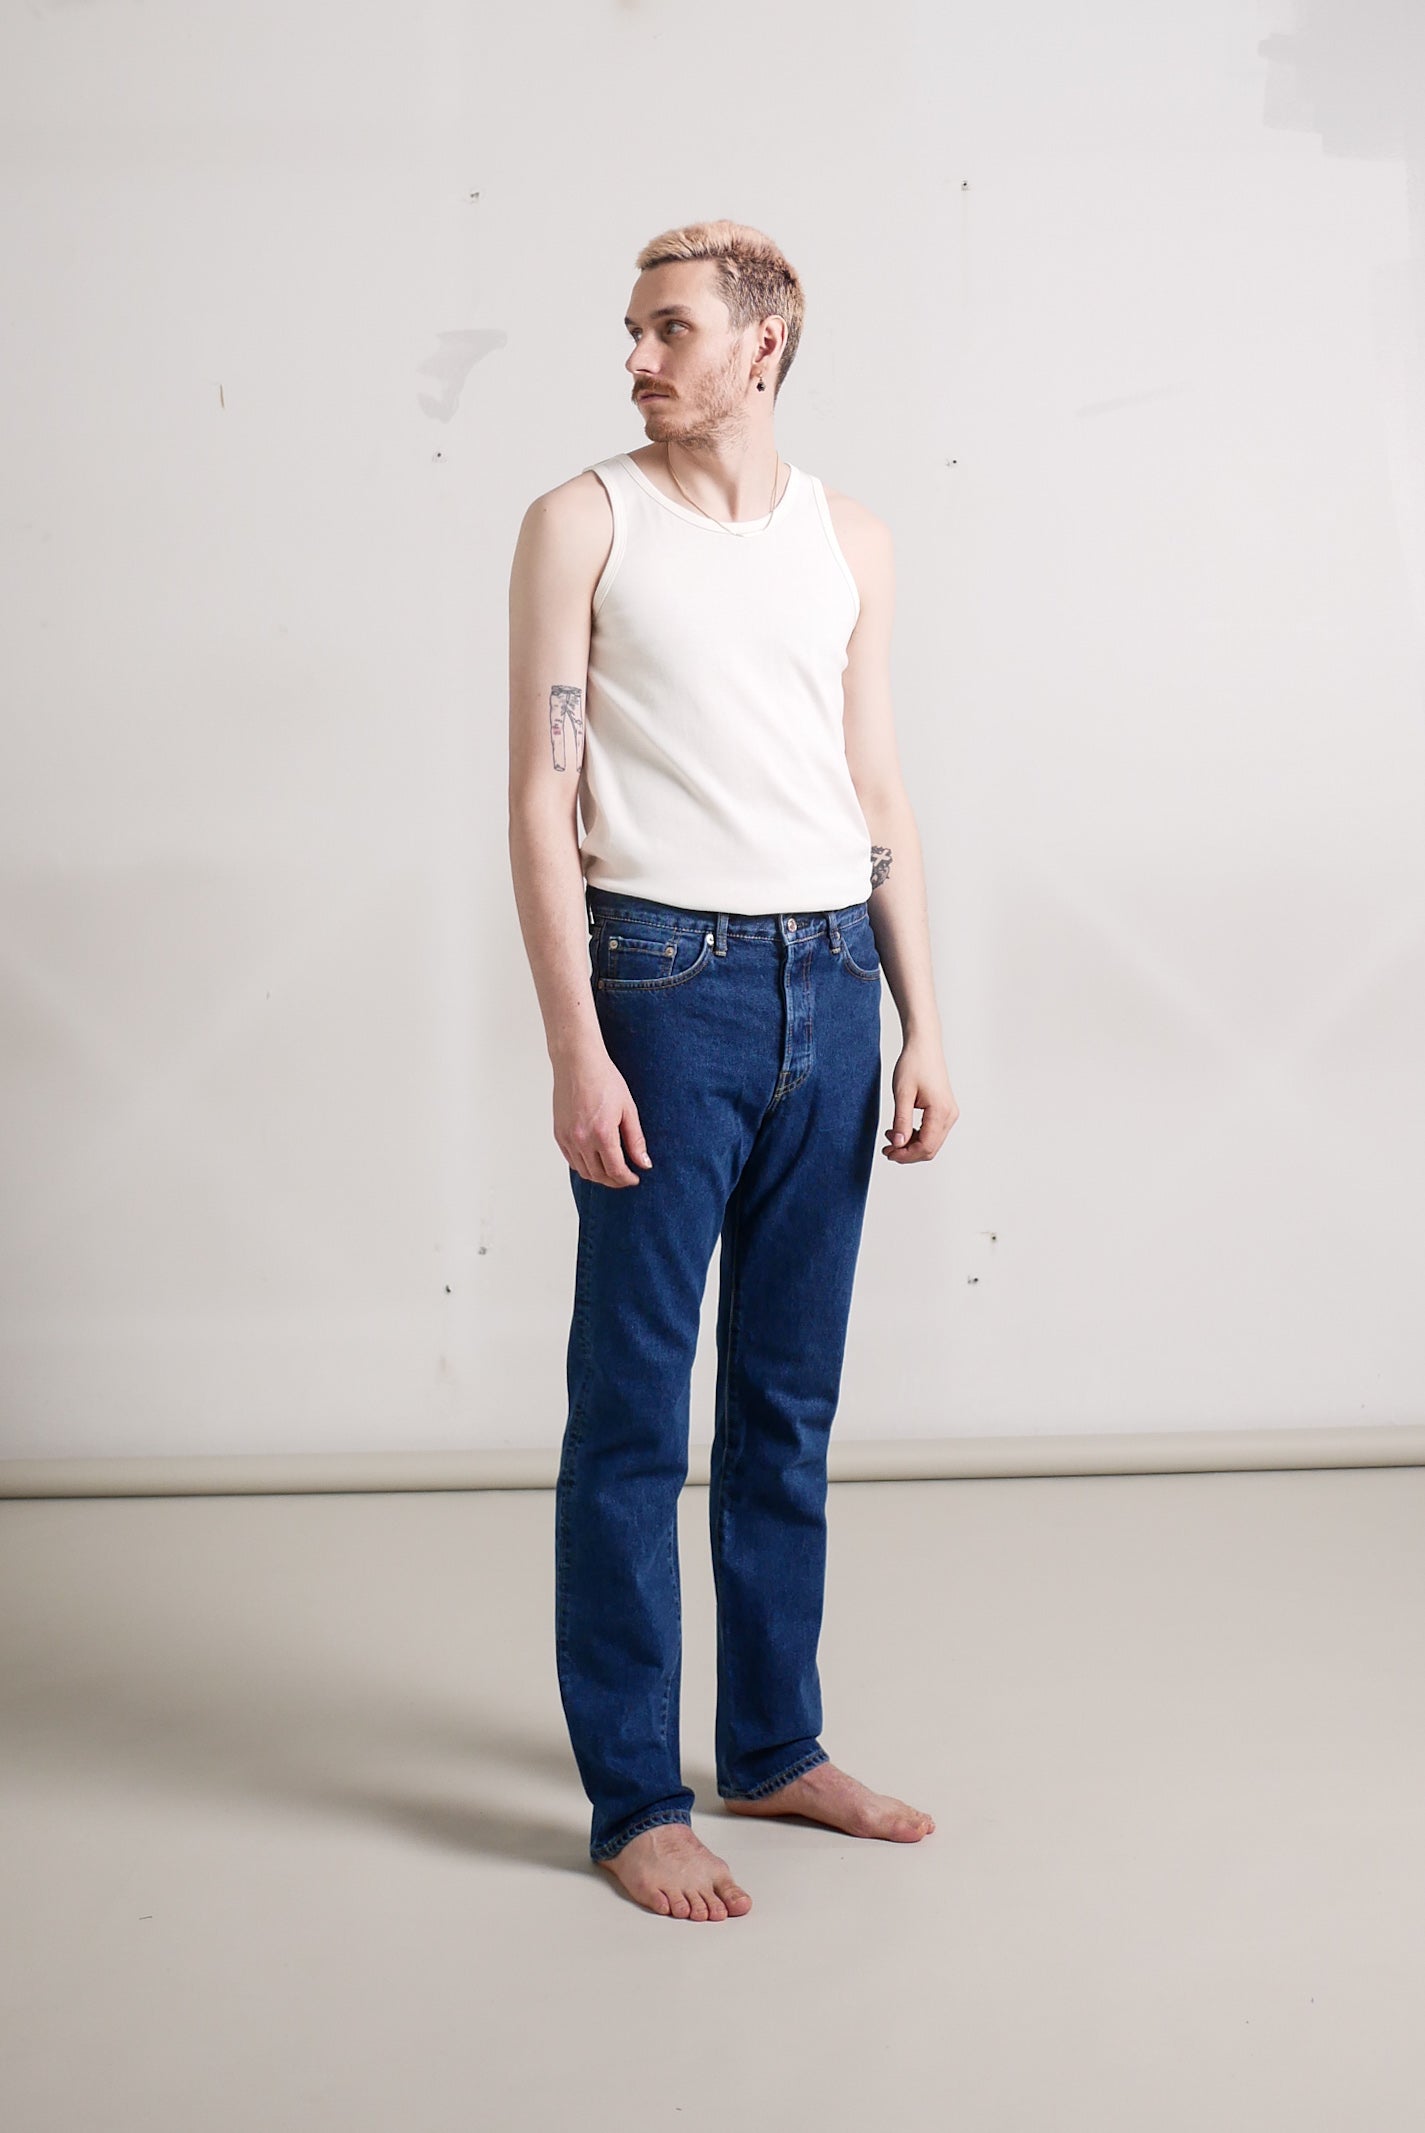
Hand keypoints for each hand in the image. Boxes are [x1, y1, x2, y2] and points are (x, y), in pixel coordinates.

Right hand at [553, 1045, 652, 1186]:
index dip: (627, 1179)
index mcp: (602, 1134)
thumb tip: (644, 1163)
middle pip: (599, 1175)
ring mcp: (567, 1138)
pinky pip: (571, 1160)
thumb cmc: (604, 1080)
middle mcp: (582, 1140)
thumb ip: (635, 1140)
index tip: (635, 1179)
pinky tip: (594, 1160)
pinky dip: (584, 1166)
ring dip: (599, 1176)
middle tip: (625, 1178)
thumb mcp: (628, 1109)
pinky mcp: (559, 1134)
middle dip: (614, 1181)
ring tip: (611, 1171)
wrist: (578, 1063)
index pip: (616, 1170)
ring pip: (583, 1171)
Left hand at [882, 1039, 957, 1162]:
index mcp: (941, 1111)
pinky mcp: (944, 1111)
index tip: (888, 1152)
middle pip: (930, 1149)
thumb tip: (898, 1145)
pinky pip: (932, 1133)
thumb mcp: (902, 1094)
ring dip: (911, 1146)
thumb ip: (901, 1121)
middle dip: (907, 1153)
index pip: (925, 1146)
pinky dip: (916, 1136)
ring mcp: (949, 1113)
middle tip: (886, 1148)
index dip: (906, 1155)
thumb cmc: (914, 1064)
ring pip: (931, 1143)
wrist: (924, 1046)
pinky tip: (901, 1130)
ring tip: (891, 1137)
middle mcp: (949, 1115)